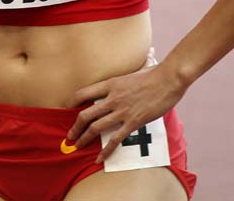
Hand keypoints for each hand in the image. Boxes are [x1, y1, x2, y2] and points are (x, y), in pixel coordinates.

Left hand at [65, 65, 186, 162]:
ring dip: (84, 139)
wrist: (167, 79)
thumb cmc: (152, 75)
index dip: (71, 103)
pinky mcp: (133, 122)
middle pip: (85, 115)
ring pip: (95, 127)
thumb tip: (117, 85)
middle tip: (69, 136)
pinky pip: (115, 139)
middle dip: (75, 128)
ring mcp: (121, 111)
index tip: (66, 110)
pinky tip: (100, 158)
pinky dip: (106, 151)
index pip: (82, 93)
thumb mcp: (129, 75)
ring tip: (77, 146)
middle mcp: (112, 98)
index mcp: (110, 84)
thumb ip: (120, 83)